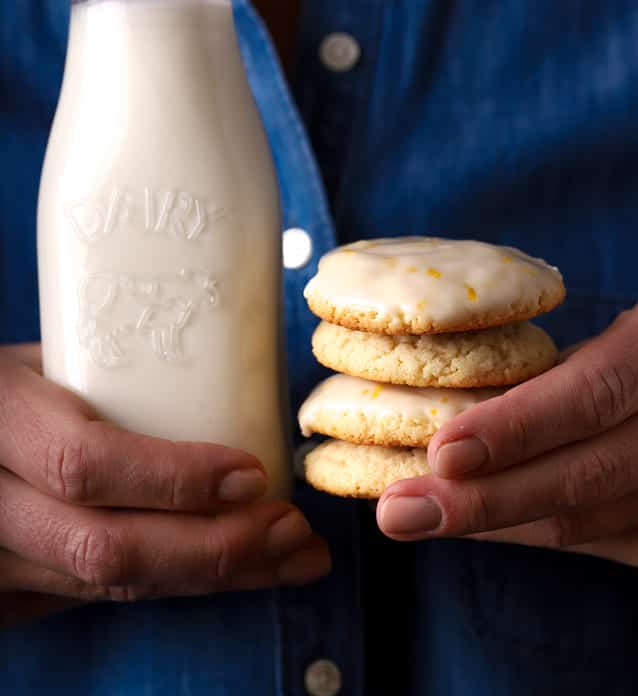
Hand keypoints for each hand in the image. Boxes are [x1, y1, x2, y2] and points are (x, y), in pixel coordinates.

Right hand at [0, 344, 328, 627]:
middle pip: (106, 548)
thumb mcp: (41, 358)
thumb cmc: (2, 385)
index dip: (174, 479)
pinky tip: (231, 569)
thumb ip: (109, 377)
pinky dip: (173, 583)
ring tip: (287, 557)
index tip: (253, 473)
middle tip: (292, 527)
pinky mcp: (5, 594)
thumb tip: (224, 377)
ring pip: (109, 586)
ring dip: (211, 576)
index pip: (83, 463)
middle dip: (215, 547)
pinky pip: (99, 597)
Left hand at [377, 292, 637, 574]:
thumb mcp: (622, 338)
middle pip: (590, 472)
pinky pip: (605, 546)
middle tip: (398, 511)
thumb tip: (446, 412)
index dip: (515, 428)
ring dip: (495, 524)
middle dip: (484, 498)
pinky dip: (531, 536)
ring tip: (417, 519)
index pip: (594, 393)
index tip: (440, 452)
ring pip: (590, 520)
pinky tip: (476, 528)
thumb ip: (559, 376)